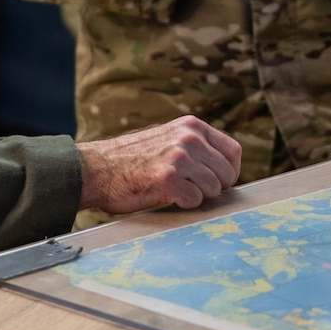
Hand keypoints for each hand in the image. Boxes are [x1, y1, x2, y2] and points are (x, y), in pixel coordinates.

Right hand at [78, 116, 242, 213]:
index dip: (230, 172)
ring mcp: (179, 158)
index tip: (218, 182)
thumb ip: (195, 145)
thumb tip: (226, 169)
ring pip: (213, 189)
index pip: (233, 151)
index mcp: (191, 126)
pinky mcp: (168, 180)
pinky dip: (184, 203)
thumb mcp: (168, 138)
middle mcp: (188, 138)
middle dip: (215, 187)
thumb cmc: (132, 159)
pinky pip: (195, 200)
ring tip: (175, 190)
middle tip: (193, 190)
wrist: (96, 169)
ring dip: (197, 196)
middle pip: (227, 173)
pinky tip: (167, 196)